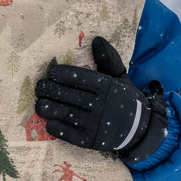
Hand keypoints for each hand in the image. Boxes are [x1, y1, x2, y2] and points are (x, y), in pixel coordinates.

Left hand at [34, 37, 166, 163]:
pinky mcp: (92, 141)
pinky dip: (58, 128)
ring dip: (50, 108)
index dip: (65, 75)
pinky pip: (71, 134)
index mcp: (108, 88)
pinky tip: (49, 122)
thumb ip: (108, 60)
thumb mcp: (120, 78)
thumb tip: (96, 39)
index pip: (83, 79)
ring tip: (39, 103)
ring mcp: (96, 124)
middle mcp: (101, 105)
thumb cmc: (125, 100)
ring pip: (68, 114)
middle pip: (71, 96)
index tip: (52, 72)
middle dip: (51, 90)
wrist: (141, 129)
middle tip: (39, 87)